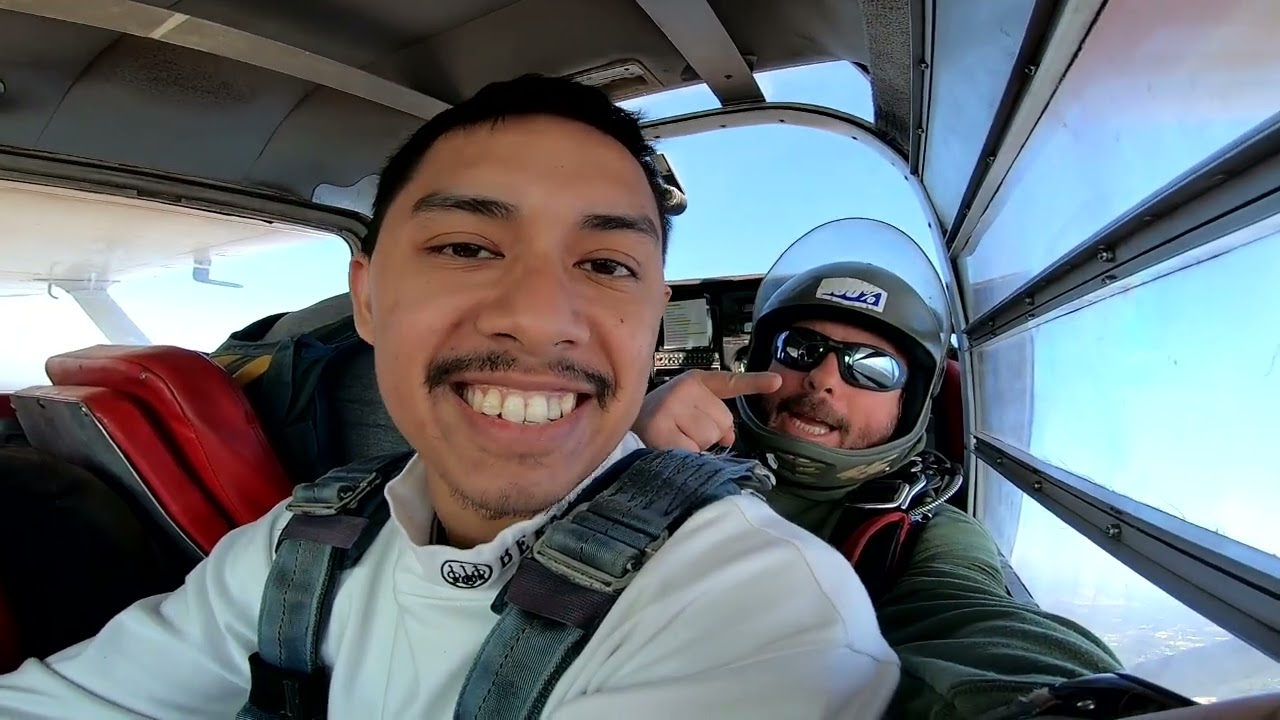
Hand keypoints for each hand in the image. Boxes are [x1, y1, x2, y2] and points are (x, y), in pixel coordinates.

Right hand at [634, 369, 782, 451]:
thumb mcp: (689, 414)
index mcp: (694, 381)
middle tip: (681, 432)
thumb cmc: (660, 424)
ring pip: (709, 437)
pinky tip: (667, 448)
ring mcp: (671, 406)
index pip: (729, 382)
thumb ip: (715, 419)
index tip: (777, 382)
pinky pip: (692, 450)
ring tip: (672, 439)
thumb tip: (728, 438)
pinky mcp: (660, 427)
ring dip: (695, 446)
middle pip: (723, 422)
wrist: (621, 434)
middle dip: (709, 434)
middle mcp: (683, 388)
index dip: (755, 382)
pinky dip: (684, 456)